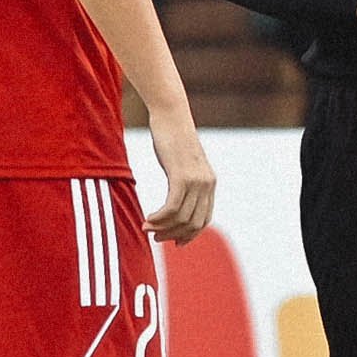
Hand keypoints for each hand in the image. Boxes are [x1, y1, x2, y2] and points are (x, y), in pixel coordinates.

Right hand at [145, 109, 216, 244]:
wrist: (171, 115)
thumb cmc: (171, 137)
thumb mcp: (181, 163)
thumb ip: (183, 180)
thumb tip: (176, 196)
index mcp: (209, 183)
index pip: (204, 220)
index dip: (189, 235)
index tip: (173, 241)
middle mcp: (207, 184)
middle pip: (193, 223)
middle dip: (174, 235)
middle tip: (155, 237)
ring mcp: (196, 181)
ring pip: (181, 218)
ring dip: (162, 228)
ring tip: (147, 228)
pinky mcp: (182, 176)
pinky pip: (172, 208)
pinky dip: (159, 218)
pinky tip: (148, 219)